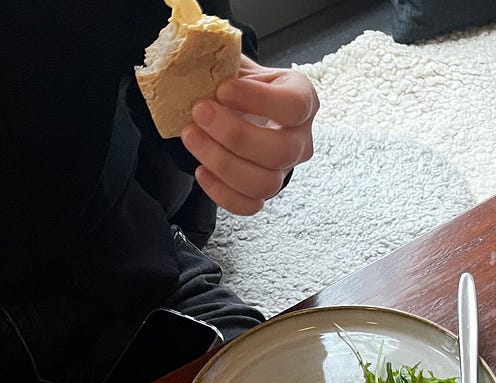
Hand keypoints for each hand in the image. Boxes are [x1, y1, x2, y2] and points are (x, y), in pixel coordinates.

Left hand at [180, 57, 318, 215]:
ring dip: (222, 163)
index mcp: (301, 100)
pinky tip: (201, 170)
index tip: (223, 89)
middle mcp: (300, 139)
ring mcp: (284, 170)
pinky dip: (222, 193)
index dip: (258, 100)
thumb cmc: (237, 83)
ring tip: (192, 137)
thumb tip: (197, 63)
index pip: (293, 106)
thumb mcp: (236, 64)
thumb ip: (225, 63)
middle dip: (234, 135)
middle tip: (199, 113)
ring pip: (265, 183)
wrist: (234, 105)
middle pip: (280, 151)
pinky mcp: (264, 192)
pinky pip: (250, 206)